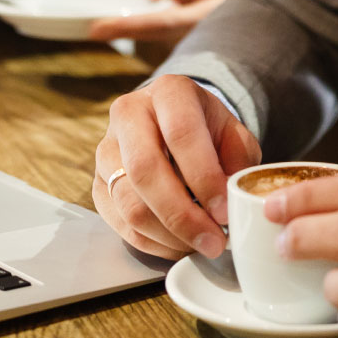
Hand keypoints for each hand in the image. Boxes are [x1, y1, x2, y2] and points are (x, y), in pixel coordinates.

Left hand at [86, 0, 244, 40]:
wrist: (286, 13)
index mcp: (209, 17)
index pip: (160, 22)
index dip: (128, 25)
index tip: (96, 28)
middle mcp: (203, 35)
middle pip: (155, 34)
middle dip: (125, 31)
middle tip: (93, 29)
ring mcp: (204, 43)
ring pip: (163, 38)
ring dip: (137, 32)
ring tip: (106, 27)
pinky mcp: (205, 45)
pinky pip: (174, 37)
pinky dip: (153, 31)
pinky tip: (136, 26)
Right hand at [91, 73, 259, 259]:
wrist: (172, 124)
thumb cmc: (206, 132)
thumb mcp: (233, 134)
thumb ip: (239, 162)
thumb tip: (232, 201)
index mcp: (168, 92)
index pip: (181, 133)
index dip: (204, 177)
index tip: (225, 212)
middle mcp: (129, 114)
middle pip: (145, 170)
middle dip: (182, 215)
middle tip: (213, 241)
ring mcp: (107, 149)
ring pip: (129, 203)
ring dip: (168, 234)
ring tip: (200, 245)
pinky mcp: (98, 183)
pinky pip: (119, 222)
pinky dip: (152, 243)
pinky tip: (178, 245)